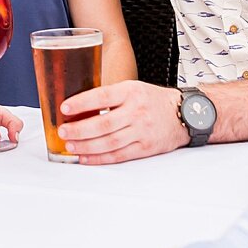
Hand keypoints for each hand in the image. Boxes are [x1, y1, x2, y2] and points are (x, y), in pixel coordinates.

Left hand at [56, 81, 188, 164]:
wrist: (184, 114)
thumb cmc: (153, 100)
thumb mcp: (133, 88)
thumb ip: (110, 96)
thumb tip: (78, 107)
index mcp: (131, 92)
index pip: (102, 96)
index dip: (82, 103)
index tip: (64, 107)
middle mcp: (136, 111)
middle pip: (104, 123)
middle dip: (80, 129)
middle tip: (63, 131)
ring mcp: (142, 131)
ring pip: (109, 142)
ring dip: (87, 146)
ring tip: (70, 145)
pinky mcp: (145, 148)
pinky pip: (119, 155)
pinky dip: (100, 158)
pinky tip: (86, 157)